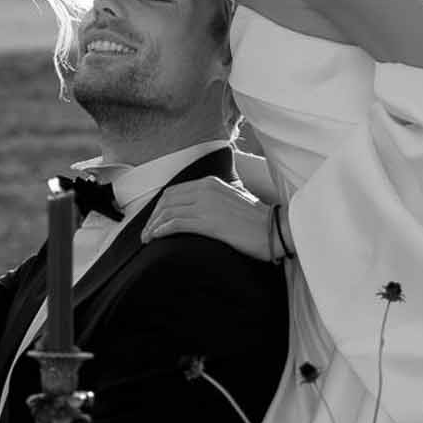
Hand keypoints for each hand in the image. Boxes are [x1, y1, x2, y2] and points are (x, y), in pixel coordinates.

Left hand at [141, 176, 274, 260]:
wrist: (275, 230)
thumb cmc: (257, 222)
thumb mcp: (232, 202)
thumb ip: (213, 202)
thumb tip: (197, 214)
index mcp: (211, 183)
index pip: (175, 192)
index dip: (160, 207)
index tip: (154, 221)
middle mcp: (206, 189)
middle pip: (167, 200)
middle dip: (153, 217)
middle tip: (147, 233)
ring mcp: (206, 204)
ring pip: (168, 212)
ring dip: (153, 226)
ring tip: (148, 239)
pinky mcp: (208, 221)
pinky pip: (176, 223)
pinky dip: (161, 230)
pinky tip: (156, 238)